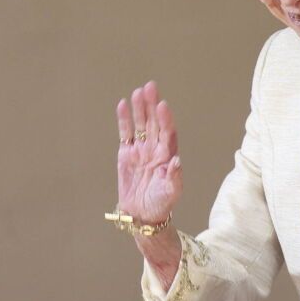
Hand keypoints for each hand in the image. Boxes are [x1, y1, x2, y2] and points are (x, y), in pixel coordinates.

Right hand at [116, 81, 182, 225]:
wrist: (142, 213)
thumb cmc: (161, 203)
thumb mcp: (171, 193)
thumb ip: (174, 177)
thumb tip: (176, 161)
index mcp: (168, 155)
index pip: (168, 132)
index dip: (165, 119)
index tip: (162, 105)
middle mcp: (155, 148)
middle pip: (154, 122)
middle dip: (152, 105)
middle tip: (150, 87)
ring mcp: (140, 149)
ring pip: (140, 124)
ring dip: (139, 108)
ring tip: (137, 92)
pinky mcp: (126, 154)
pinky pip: (125, 133)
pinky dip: (123, 120)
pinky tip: (122, 105)